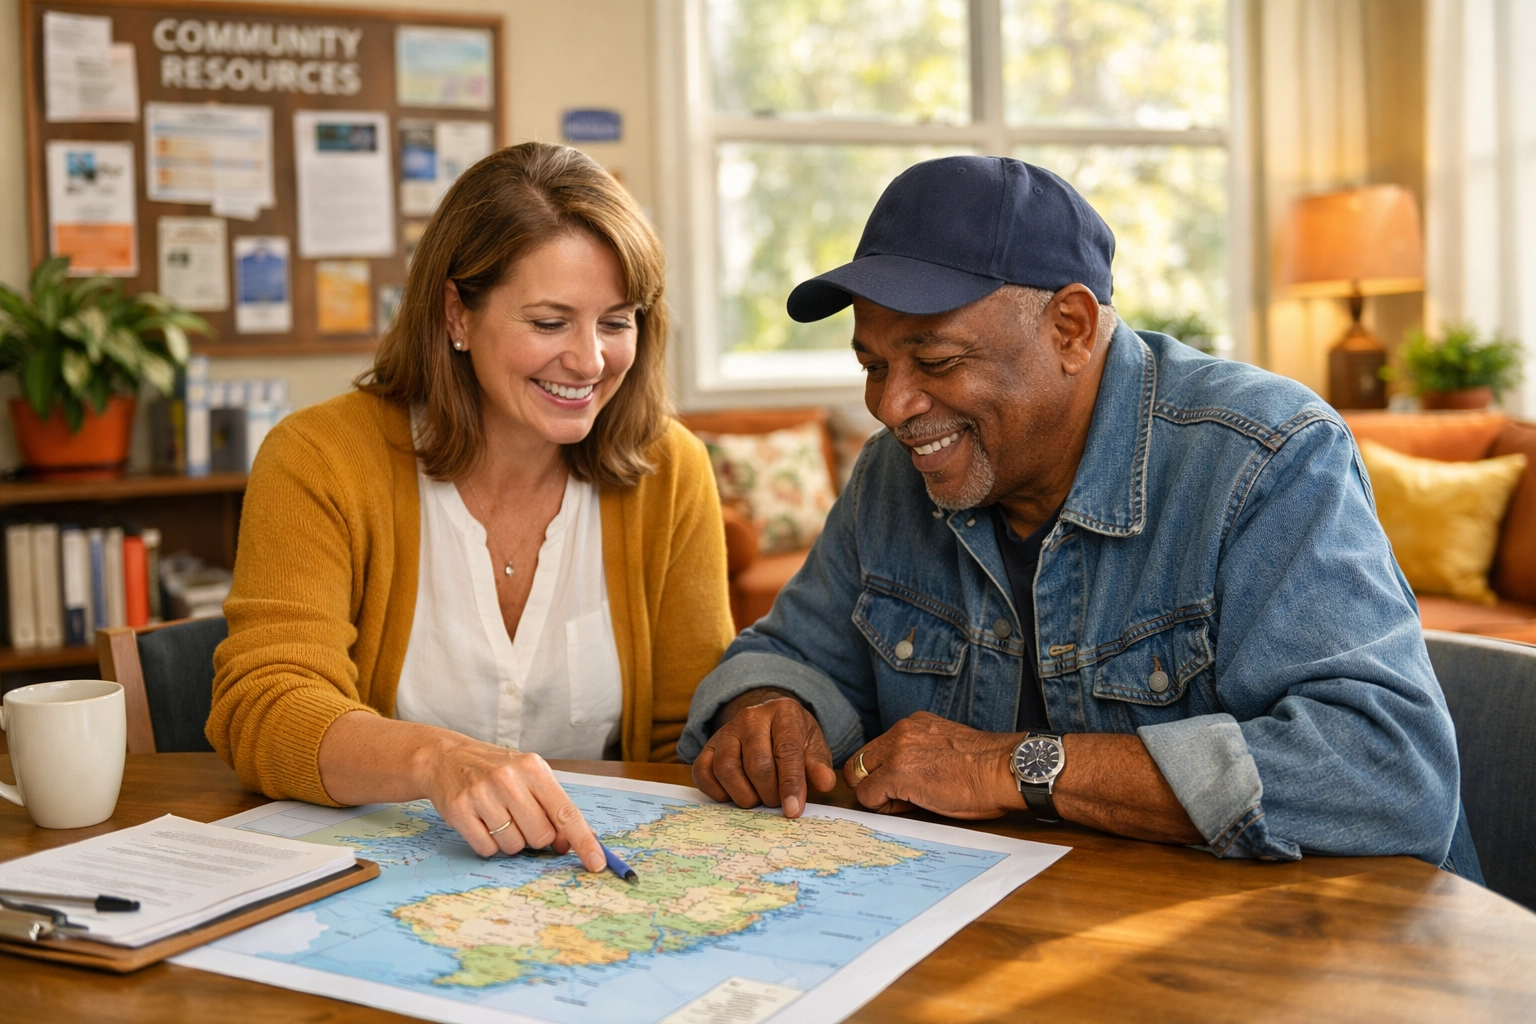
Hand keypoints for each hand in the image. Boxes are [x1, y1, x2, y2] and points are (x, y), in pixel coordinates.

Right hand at [421, 733, 604, 869]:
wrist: (446, 757)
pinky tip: (481, 822)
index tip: (597, 863)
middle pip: (540, 836)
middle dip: (536, 837)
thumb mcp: (529, 776)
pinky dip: (488, 844)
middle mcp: (509, 779)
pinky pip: (487, 849)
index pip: (566, 812)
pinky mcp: (459, 811)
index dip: (583, 841)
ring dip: (510, 841)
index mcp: (533, 768)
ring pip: (514, 846)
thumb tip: (571, 843)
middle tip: (521, 820)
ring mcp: (482, 794)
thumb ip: (553, 807)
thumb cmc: (496, 770)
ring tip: (498, 817)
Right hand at [692, 692, 836, 816]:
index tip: (793, 811)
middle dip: (769, 793)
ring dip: (744, 795)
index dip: (791, 784)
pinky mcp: (707, 747)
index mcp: (783, 712)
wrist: (766, 720)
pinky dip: (717, 792)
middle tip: (777, 802)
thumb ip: (818, 763)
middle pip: (757, 764)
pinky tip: (734, 794)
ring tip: (758, 799)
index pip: (787, 751)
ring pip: (727, 769)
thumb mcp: (813, 744)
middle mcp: (750, 718)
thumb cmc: (793, 736)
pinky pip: (703, 773)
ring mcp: (725, 731)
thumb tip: (825, 783)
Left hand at [846, 712, 1023, 818]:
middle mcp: (901, 731)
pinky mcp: (897, 773)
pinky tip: (908, 807)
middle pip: (861, 760)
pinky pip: (867, 795)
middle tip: (898, 798)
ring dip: (875, 793)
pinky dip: (881, 806)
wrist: (1003, 770)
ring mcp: (897, 750)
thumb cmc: (986, 768)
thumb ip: (920, 753)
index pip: (878, 748)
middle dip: (872, 782)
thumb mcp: (946, 749)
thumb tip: (904, 778)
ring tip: (905, 803)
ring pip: (858, 776)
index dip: (884, 772)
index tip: (905, 786)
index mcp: (914, 724)